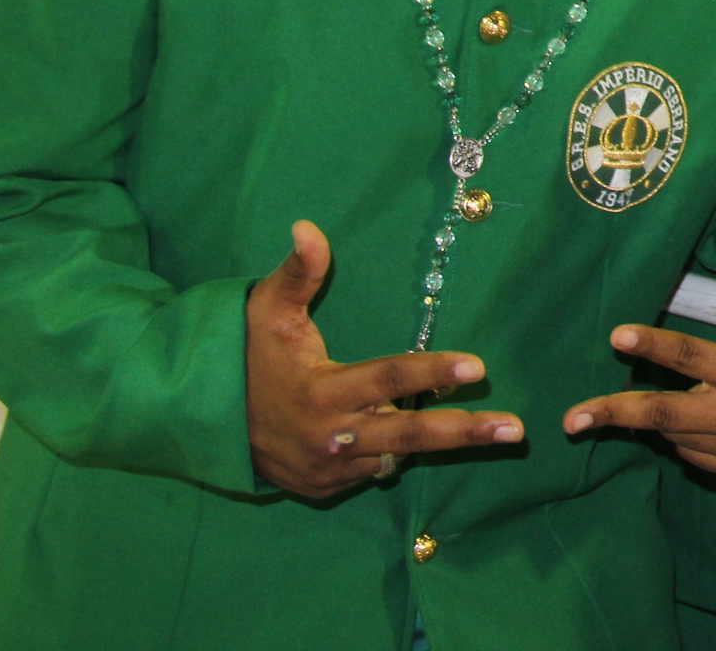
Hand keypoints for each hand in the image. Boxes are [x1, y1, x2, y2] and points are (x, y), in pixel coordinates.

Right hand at [245, 221, 520, 498]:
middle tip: (516, 430)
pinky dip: (395, 452)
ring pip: (399, 455)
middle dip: (467, 432)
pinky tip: (417, 434)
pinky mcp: (325, 488)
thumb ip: (298, 273)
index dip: (434, 371)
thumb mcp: (265, 309)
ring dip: (443, 443)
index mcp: (322, 391)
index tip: (479, 367)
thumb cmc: (242, 356)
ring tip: (496, 433)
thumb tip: (308, 227)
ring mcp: (330, 468)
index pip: (390, 378)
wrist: (198, 423)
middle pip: (411, 435)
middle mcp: (332, 437)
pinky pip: (375, 469)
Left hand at [563, 206, 715, 475]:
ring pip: (673, 435)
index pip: (692, 357)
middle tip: (572, 419)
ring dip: (646, 420)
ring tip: (618, 405)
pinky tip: (679, 416)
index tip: (617, 334)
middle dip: (615, 414)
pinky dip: (677, 435)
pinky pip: (690, 453)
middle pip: (666, 415)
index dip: (653, 346)